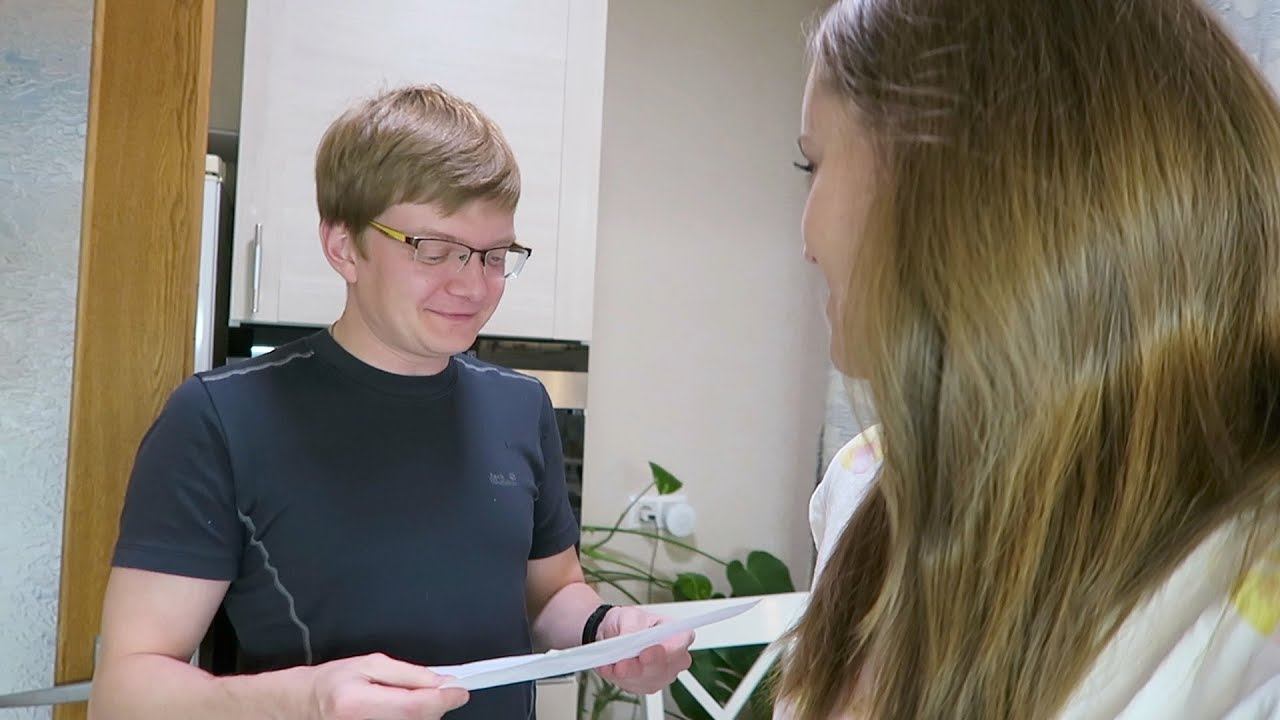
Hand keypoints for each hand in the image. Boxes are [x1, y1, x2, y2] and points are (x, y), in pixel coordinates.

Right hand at [308, 652, 469, 719]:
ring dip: (421, 713)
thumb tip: (442, 681)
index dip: (443, 698)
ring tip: (401, 698)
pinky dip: (412, 719)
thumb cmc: (334, 682)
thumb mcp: (370, 664)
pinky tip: (399, 710)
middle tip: (427, 687)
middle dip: (433, 702)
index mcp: (358, 703)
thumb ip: (409, 674)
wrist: (308, 706)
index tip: (460, 690)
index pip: (415, 706)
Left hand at [594, 607, 693, 694]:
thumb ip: (632, 628)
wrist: (615, 634)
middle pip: (663, 669)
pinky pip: (634, 686)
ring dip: (626, 674)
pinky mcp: (647, 685)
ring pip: (646, 681)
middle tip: (621, 664)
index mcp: (677, 635)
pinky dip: (618, 679)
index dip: (666, 652)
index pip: (680, 645)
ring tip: (611, 665)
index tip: (645, 654)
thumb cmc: (630, 622)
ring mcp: (663, 675)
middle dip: (639, 668)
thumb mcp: (630, 616)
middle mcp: (675, 658)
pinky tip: (610, 669)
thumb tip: (630, 640)